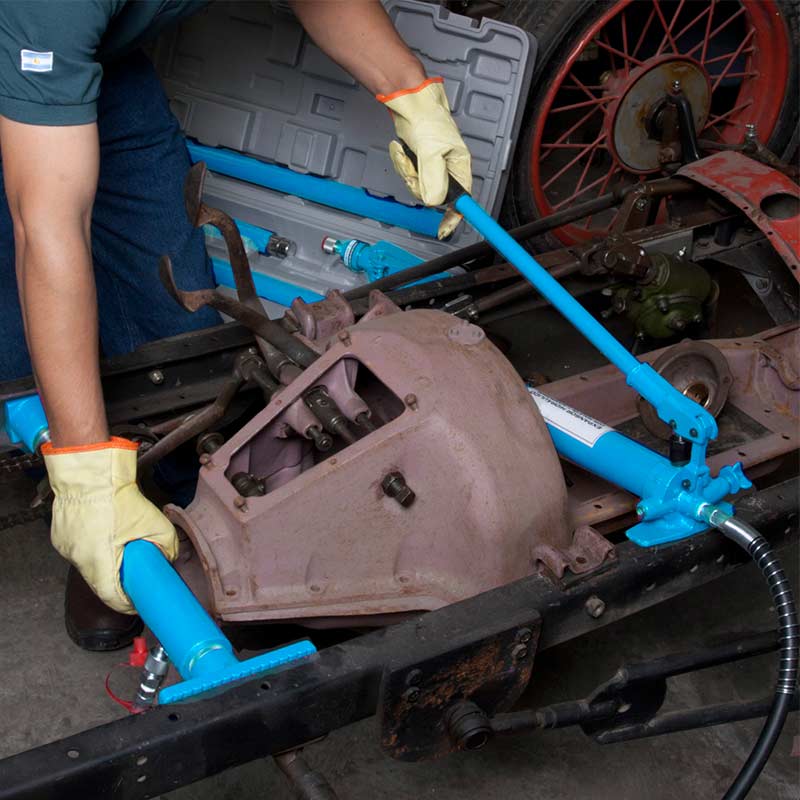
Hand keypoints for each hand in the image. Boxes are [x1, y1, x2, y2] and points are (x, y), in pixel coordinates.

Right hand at [43, 437, 178, 613]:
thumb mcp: (154, 521)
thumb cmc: (117, 497)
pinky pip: (79, 550)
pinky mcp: (60, 537)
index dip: (126, 604)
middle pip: (100, 582)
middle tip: (133, 576)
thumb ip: (167, 544)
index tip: (136, 603)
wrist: (90, 473)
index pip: (111, 596)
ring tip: (119, 551)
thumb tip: (169, 557)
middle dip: (118, 582)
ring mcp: (67, 547)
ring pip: (88, 565)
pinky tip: (104, 536)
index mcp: (99, 560)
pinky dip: (93, 549)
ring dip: (104, 564)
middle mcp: (79, 558)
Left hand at [379, 78, 471, 238]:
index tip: (444, 230)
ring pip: (419, 187)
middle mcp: (448, 169)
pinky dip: (402, 165)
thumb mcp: (431, 151)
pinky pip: (410, 176)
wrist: (410, 102)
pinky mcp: (421, 163)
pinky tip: (401, 151)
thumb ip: (434, 179)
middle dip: (418, 184)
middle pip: (433, 196)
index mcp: (459, 166)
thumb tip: (434, 202)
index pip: (462, 200)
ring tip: (406, 153)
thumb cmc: (426, 119)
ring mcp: (434, 166)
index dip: (454, 217)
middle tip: (413, 167)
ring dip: (408, 172)